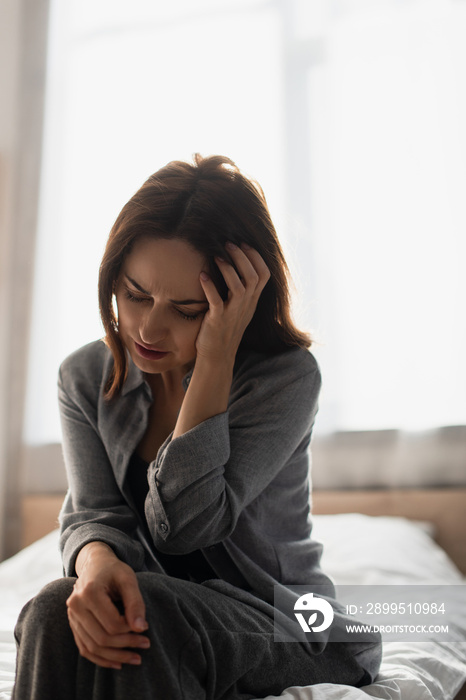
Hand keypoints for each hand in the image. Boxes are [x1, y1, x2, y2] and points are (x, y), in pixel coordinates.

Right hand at [66, 543, 149, 668]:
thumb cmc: (114, 570)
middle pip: (101, 637)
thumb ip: (135, 602)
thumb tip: (141, 628)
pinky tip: (118, 662)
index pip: (112, 622)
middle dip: (125, 645)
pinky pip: (84, 648)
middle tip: (146, 645)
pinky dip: (101, 659)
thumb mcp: (128, 579)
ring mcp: (72, 616)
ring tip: (136, 658)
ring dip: (115, 657)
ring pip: (92, 647)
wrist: (94, 564)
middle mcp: (76, 605)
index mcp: (89, 592)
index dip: (130, 629)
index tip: (145, 628)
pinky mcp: (73, 624)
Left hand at [196, 242, 269, 362]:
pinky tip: (202, 276)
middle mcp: (246, 305)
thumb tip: (237, 265)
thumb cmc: (225, 328)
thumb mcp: (239, 308)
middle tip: (228, 243)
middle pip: (253, 276)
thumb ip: (242, 290)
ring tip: (217, 256)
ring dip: (228, 269)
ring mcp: (233, 313)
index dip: (256, 257)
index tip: (244, 243)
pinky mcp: (218, 321)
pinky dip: (209, 286)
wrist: (217, 355)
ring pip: (239, 287)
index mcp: (252, 301)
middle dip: (242, 256)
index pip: (264, 274)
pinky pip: (216, 301)